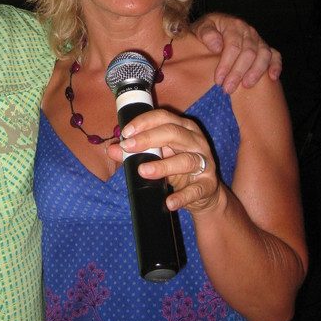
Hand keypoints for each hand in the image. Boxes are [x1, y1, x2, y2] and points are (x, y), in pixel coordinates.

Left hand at [107, 109, 221, 212]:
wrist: (205, 194)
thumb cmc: (178, 169)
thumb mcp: (158, 157)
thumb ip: (136, 152)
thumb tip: (111, 149)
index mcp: (184, 128)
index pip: (163, 117)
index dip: (144, 122)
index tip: (126, 132)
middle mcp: (196, 141)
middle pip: (173, 133)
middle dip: (148, 138)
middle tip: (128, 147)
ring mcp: (205, 163)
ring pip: (186, 160)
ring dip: (163, 166)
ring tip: (143, 171)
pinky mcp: (208, 184)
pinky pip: (196, 190)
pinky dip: (182, 197)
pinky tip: (169, 202)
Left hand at [191, 12, 281, 92]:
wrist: (213, 27)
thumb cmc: (206, 32)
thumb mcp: (200, 28)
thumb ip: (206, 34)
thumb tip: (217, 47)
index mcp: (233, 26)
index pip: (233, 46)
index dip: (226, 64)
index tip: (218, 80)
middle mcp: (248, 31)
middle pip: (248, 53)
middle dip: (238, 73)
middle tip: (228, 88)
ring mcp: (258, 39)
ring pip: (263, 55)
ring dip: (256, 71)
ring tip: (246, 85)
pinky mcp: (265, 48)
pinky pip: (275, 55)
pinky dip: (276, 66)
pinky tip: (272, 78)